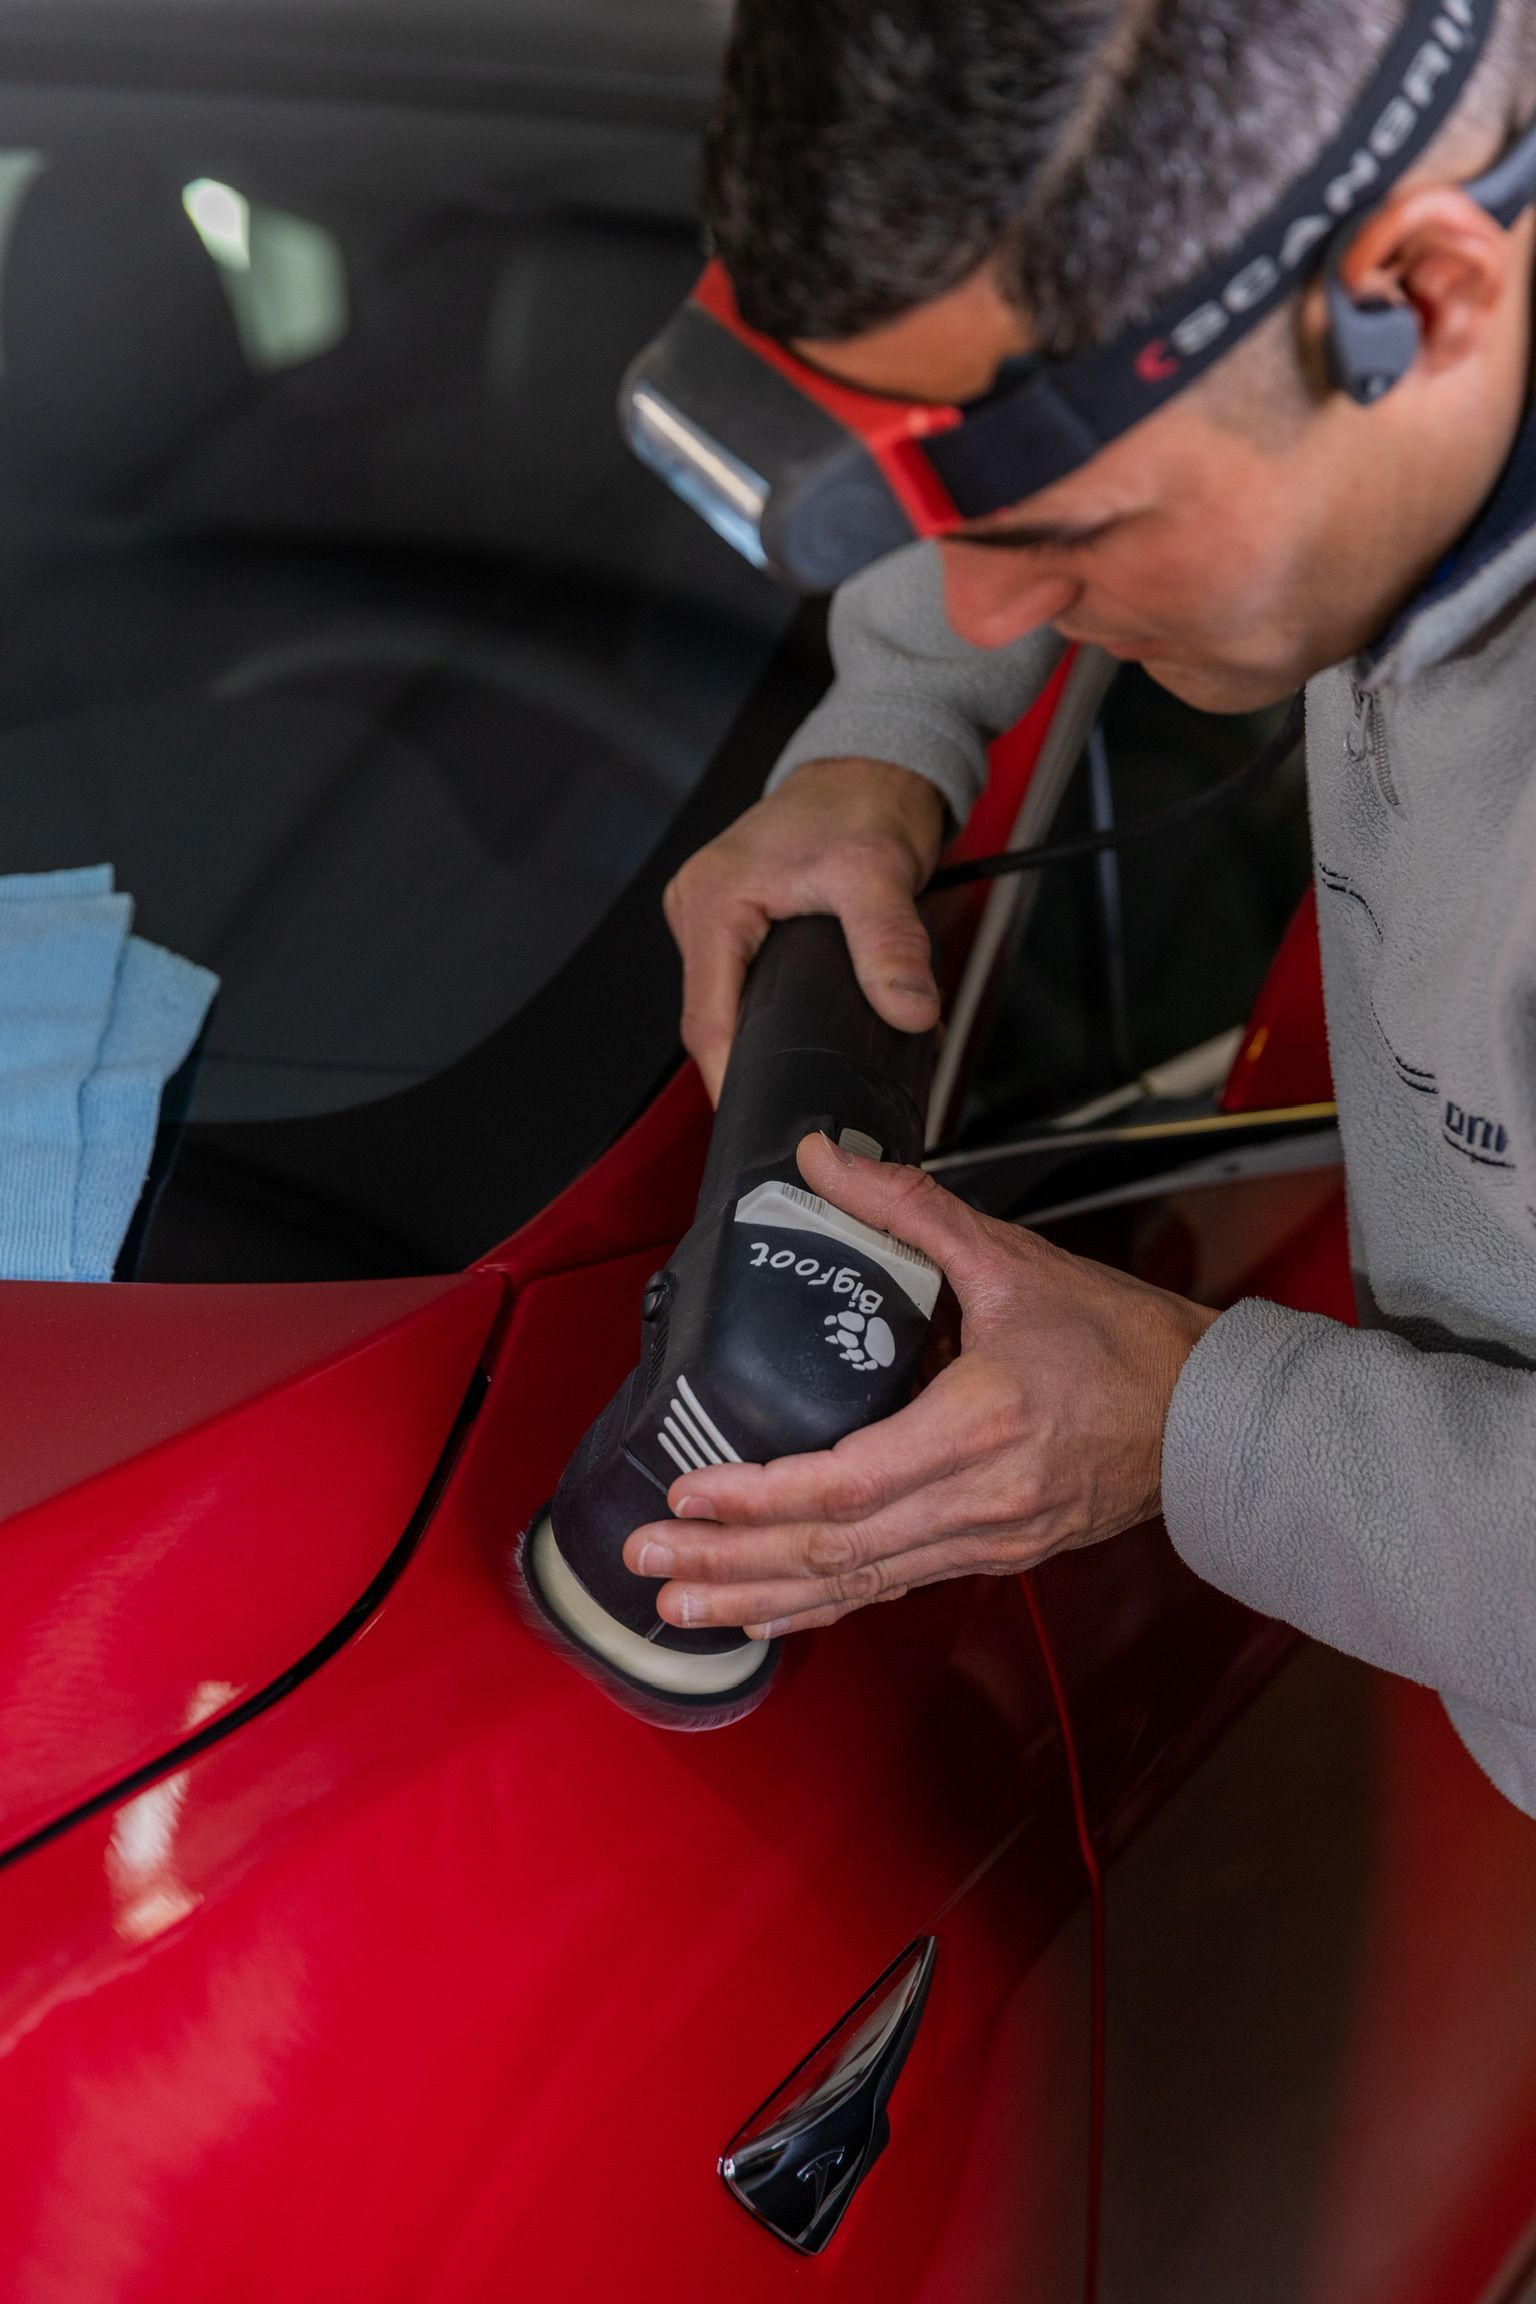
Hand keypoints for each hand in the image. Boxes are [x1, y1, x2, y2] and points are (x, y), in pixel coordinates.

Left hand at [624, 1131, 1217, 1634]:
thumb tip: (823, 1159)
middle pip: (837, 1552)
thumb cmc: (1123, 1342)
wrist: (1210, 1417)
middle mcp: (979, 1502)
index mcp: (980, 1427)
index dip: (762, 1497)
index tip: (689, 1495)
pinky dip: (821, 1606)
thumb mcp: (1015, 1260)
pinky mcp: (992, 1556)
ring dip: (763, 1596)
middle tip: (647, 1563)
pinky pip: (891, 1589)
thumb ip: (909, 1208)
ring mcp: (986, 1541)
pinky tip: (765, 1614)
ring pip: (857, 1585)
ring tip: (680, 1607)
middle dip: (733, 1561)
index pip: (849, 1483)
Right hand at [664, 756, 945, 1100]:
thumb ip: (891, 945)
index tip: (759, 1114)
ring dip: (763, 1038)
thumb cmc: (861, 802)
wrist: (870, 766)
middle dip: (751, 1064)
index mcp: (712, 899)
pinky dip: (774, 1011)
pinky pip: (743, 983)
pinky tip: (803, 1032)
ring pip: (727, 1004)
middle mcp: (699, 906)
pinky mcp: (736, 922)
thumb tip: (908, 1011)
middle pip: (713, 1018)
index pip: (707, 1019)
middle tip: (796, 1103)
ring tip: (805, 1073)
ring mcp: (714, 916)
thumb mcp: (880, 873)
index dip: (731, 1076)